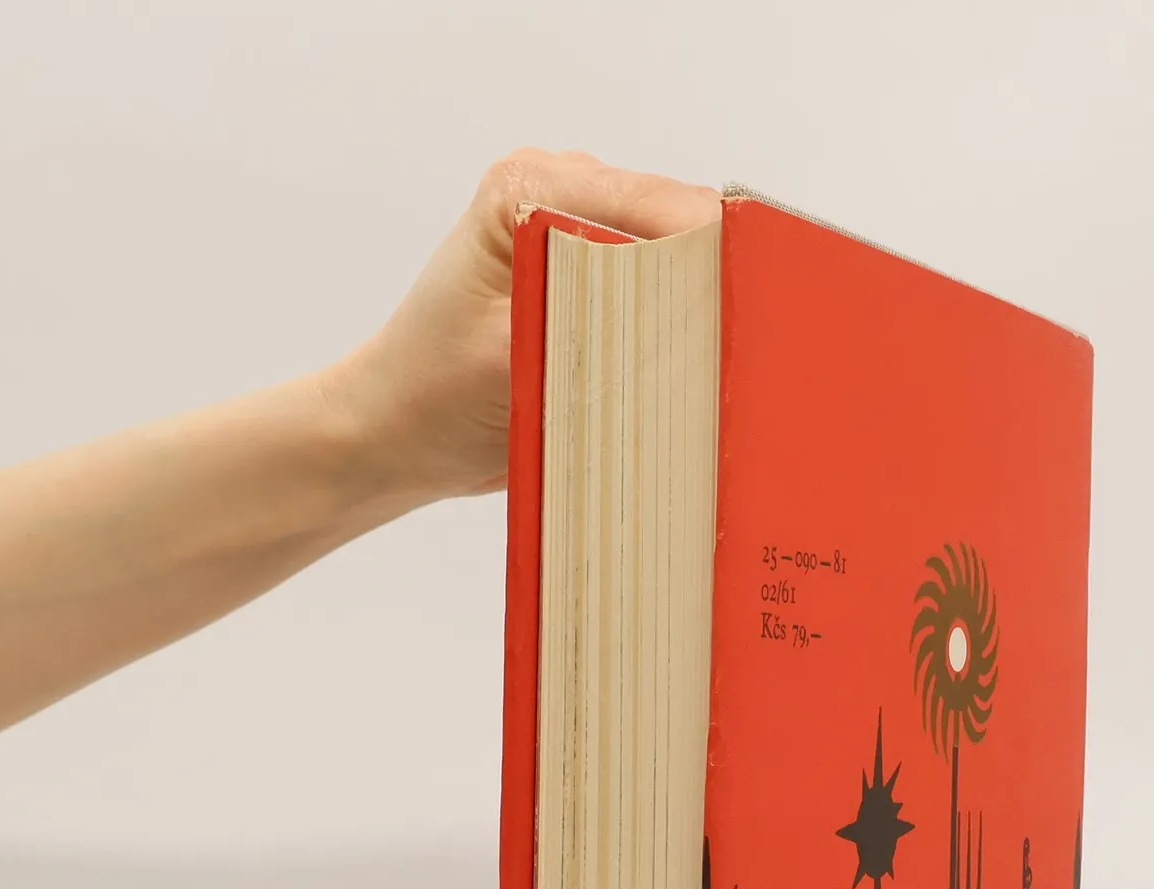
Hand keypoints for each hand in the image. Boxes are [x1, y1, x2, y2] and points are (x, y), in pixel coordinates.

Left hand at [328, 149, 719, 503]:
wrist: (395, 435)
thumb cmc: (436, 399)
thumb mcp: (520, 361)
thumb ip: (599, 332)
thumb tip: (692, 325)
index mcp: (532, 188)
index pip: (663, 206)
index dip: (719, 262)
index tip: (758, 323)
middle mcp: (560, 193)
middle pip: (681, 230)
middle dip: (715, 289)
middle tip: (749, 358)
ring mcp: (578, 233)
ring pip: (680, 265)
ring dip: (702, 315)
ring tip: (722, 372)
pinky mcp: (590, 279)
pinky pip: (662, 296)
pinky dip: (680, 333)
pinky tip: (689, 373)